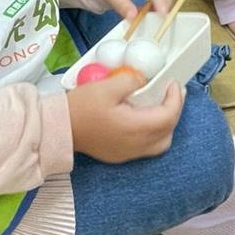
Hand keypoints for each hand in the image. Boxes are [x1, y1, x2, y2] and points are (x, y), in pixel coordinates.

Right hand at [67, 72, 184, 162]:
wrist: (59, 128)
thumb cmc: (81, 107)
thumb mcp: (105, 86)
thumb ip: (130, 80)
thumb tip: (143, 80)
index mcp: (135, 128)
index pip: (168, 116)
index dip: (176, 99)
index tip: (173, 83)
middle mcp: (136, 145)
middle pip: (168, 132)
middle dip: (174, 111)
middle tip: (171, 93)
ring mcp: (128, 153)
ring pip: (160, 143)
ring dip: (165, 125)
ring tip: (160, 107)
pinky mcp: (120, 155)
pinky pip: (146, 148)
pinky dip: (152, 133)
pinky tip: (143, 119)